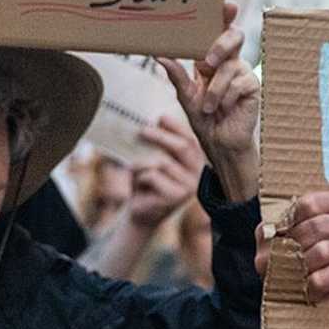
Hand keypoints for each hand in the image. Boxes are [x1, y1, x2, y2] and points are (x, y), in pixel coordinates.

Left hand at [126, 115, 205, 231]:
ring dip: (141, 161)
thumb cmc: (147, 181)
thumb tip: (152, 121)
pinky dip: (140, 176)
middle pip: (182, 147)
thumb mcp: (152, 159)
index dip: (176, 127)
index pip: (190, 139)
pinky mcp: (175, 197)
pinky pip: (153, 176)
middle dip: (161, 136)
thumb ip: (157, 144)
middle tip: (142, 130)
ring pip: (162, 162)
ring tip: (132, 166)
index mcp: (195, 162)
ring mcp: (189, 187)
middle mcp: (197, 173)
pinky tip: (138, 184)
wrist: (141, 211)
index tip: (161, 117)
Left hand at [159, 2, 260, 199]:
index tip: (226, 6)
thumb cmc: (204, 119)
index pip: (219, 31)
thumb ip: (176, 75)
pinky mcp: (253, 86)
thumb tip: (159, 55)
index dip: (224, 16)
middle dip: (220, 45)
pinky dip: (226, 98)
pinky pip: (239, 83)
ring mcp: (243, 73)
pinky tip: (225, 110)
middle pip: (234, 37)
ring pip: (230, 67)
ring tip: (208, 108)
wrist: (220, 143)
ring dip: (215, 91)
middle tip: (207, 62)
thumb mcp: (186, 96)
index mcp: (213, 59)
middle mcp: (230, 62)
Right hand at [259, 189, 328, 300]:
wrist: (278, 304)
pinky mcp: (295, 296)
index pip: (307, 205)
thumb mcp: (298, 235)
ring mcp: (281, 272)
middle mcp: (272, 248)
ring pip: (322, 252)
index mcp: (272, 226)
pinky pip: (319, 281)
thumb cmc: (298, 258)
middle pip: (317, 227)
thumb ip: (320, 218)